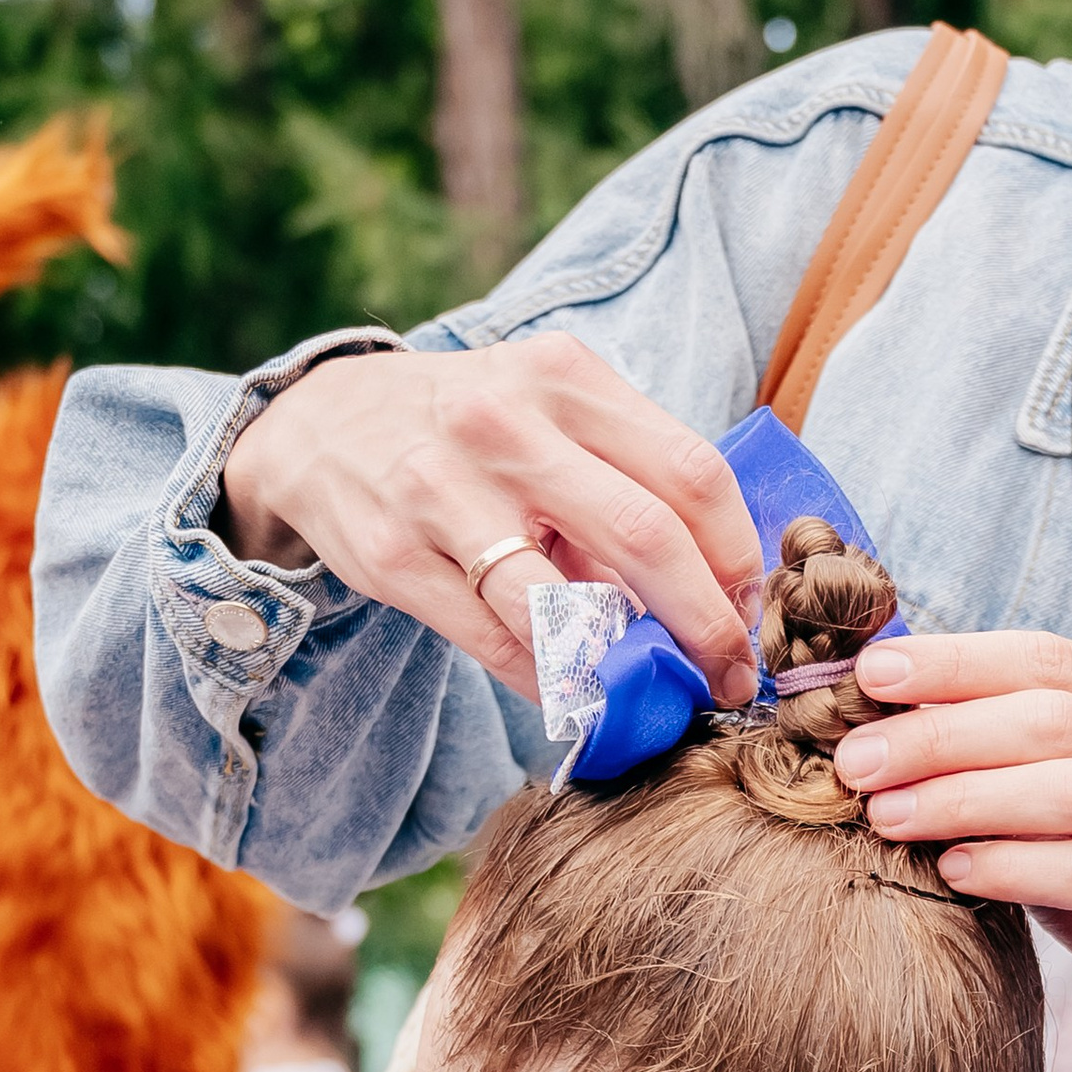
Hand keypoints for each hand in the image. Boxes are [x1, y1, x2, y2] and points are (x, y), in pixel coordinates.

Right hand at [217, 335, 764, 710]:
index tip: (750, 612)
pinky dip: (550, 679)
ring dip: (626, 666)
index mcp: (565, 378)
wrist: (322, 424)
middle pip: (647, 535)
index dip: (737, 557)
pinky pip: (497, 641)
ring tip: (652, 692)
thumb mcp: (549, 413)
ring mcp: (443, 490)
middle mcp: (506, 424)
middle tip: (727, 675)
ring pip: (565, 604)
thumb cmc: (470, 429)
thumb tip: (715, 592)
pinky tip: (574, 688)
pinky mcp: (394, 556)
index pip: (691, 470)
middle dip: (705, 624)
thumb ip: (627, 480)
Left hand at [832, 630, 1071, 1071]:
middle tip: (858, 760)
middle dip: (942, 734)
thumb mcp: (1053, 795)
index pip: (1049, 659)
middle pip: (1054, 720)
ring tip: (888, 814)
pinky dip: (1012, 866)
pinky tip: (953, 869)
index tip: (871, 677)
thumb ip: (996, 745)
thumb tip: (879, 701)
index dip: (956, 662)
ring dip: (966, 798)